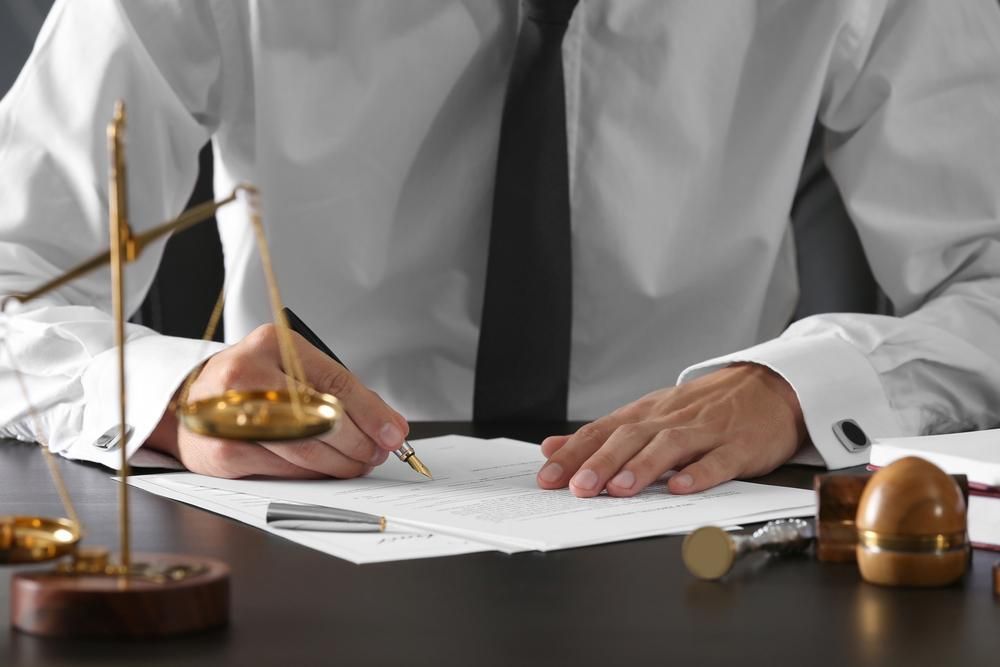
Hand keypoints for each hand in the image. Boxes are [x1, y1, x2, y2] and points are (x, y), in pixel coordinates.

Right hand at [145, 324, 408, 478]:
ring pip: (304, 449)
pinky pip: (283, 470)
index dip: (371, 412)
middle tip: (375, 453)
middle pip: (321, 418)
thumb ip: (344, 394)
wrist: (190, 401)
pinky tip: (324, 470)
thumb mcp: (295, 371)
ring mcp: (229, 413)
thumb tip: (390, 427)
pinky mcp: (222, 451)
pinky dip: (312, 475)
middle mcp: (246, 373)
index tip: (393, 434)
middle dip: (358, 443)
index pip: (334, 381)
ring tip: (357, 464)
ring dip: (340, 463)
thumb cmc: (252, 384)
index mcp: (272, 344)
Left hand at [535, 363, 805, 496]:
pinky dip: (699, 474)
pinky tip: (681, 487)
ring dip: (642, 467)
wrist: (770, 387)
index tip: (548, 475)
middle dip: (600, 462)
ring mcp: (706, 432)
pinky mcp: (739, 447)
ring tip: (619, 488)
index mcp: (648, 414)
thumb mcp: (651, 414)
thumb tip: (554, 448)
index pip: (602, 430)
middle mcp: (672, 419)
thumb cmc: (707, 406)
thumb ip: (604, 434)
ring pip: (669, 446)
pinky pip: (718, 460)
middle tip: (577, 487)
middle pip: (630, 437)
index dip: (574, 452)